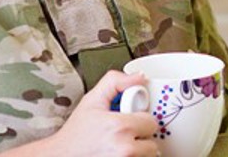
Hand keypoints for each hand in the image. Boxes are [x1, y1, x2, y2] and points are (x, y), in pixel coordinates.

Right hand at [31, 69, 159, 156]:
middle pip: (152, 143)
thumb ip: (116, 82)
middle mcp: (125, 150)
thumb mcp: (92, 100)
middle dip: (140, 138)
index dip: (140, 120)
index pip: (152, 122)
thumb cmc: (75, 134)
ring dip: (138, 152)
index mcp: (120, 127)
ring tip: (120, 146)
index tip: (129, 121)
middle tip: (123, 136)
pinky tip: (118, 154)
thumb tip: (139, 77)